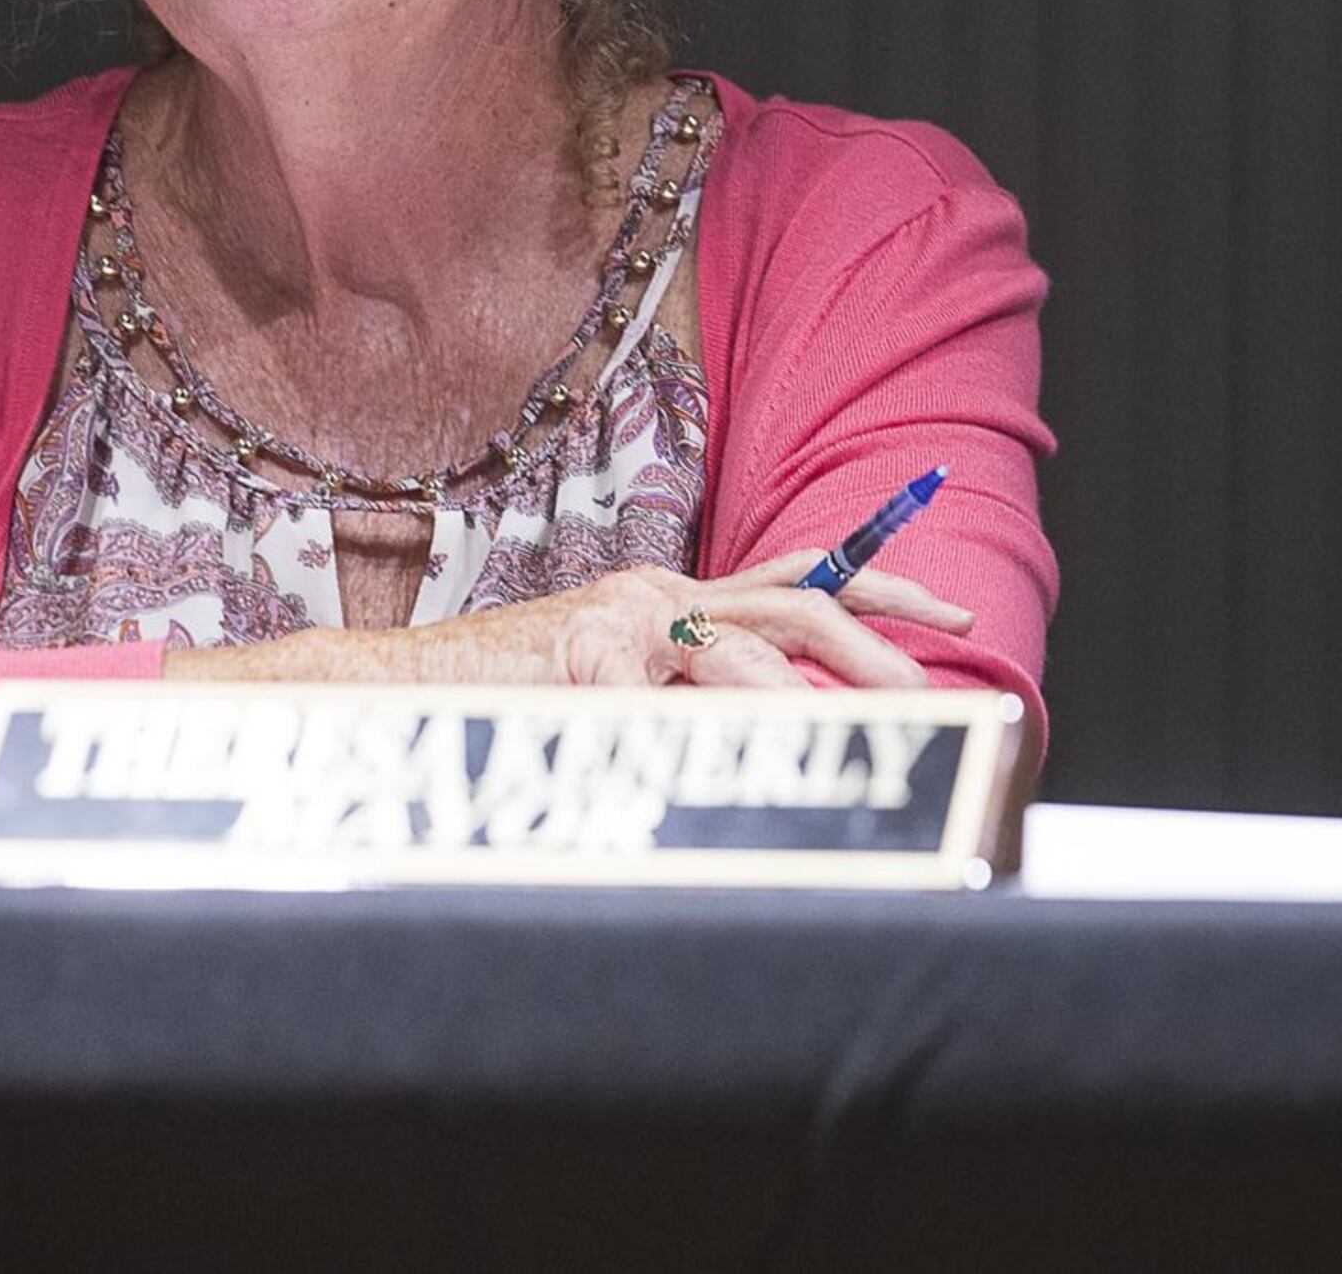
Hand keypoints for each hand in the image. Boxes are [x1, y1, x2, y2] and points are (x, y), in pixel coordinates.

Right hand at [165, 556, 977, 688]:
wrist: (390, 688)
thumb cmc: (503, 703)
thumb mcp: (617, 696)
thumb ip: (687, 701)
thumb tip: (778, 737)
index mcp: (676, 597)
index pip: (802, 576)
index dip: (881, 586)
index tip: (950, 610)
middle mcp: (659, 593)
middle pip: (798, 599)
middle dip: (876, 637)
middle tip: (933, 676)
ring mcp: (621, 618)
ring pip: (741, 643)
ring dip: (797, 697)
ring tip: (842, 739)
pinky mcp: (578, 652)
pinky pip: (657, 694)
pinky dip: (689, 731)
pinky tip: (699, 765)